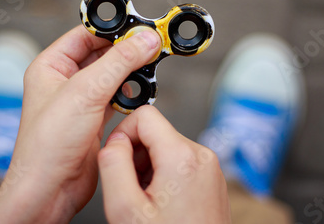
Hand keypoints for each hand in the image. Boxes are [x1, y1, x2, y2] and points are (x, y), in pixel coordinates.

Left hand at [0, 25, 160, 223]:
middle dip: (126, 51)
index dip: (111, 28)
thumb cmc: (47, 145)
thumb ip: (119, 63)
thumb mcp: (86, 93)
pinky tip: (139, 94)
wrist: (49, 189)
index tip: (138, 27)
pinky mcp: (94, 118)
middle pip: (102, 54)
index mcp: (51, 66)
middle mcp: (64, 81)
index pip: (84, 34)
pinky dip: (131, 94)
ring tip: (148, 69)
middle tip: (150, 47)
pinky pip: (117, 97)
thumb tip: (144, 40)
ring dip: (130, 72)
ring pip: (111, 76)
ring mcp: (80, 101)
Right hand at [98, 106, 230, 223]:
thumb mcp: (124, 208)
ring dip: (148, 168)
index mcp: (183, 157)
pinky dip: (163, 176)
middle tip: (131, 190)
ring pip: (165, 146)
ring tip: (147, 201)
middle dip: (135, 155)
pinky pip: (179, 161)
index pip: (144, 114)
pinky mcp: (211, 179)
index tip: (116, 159)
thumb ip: (112, 164)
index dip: (123, 133)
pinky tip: (161, 204)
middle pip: (155, 131)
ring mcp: (210, 168)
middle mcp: (202, 156)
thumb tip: (114, 140)